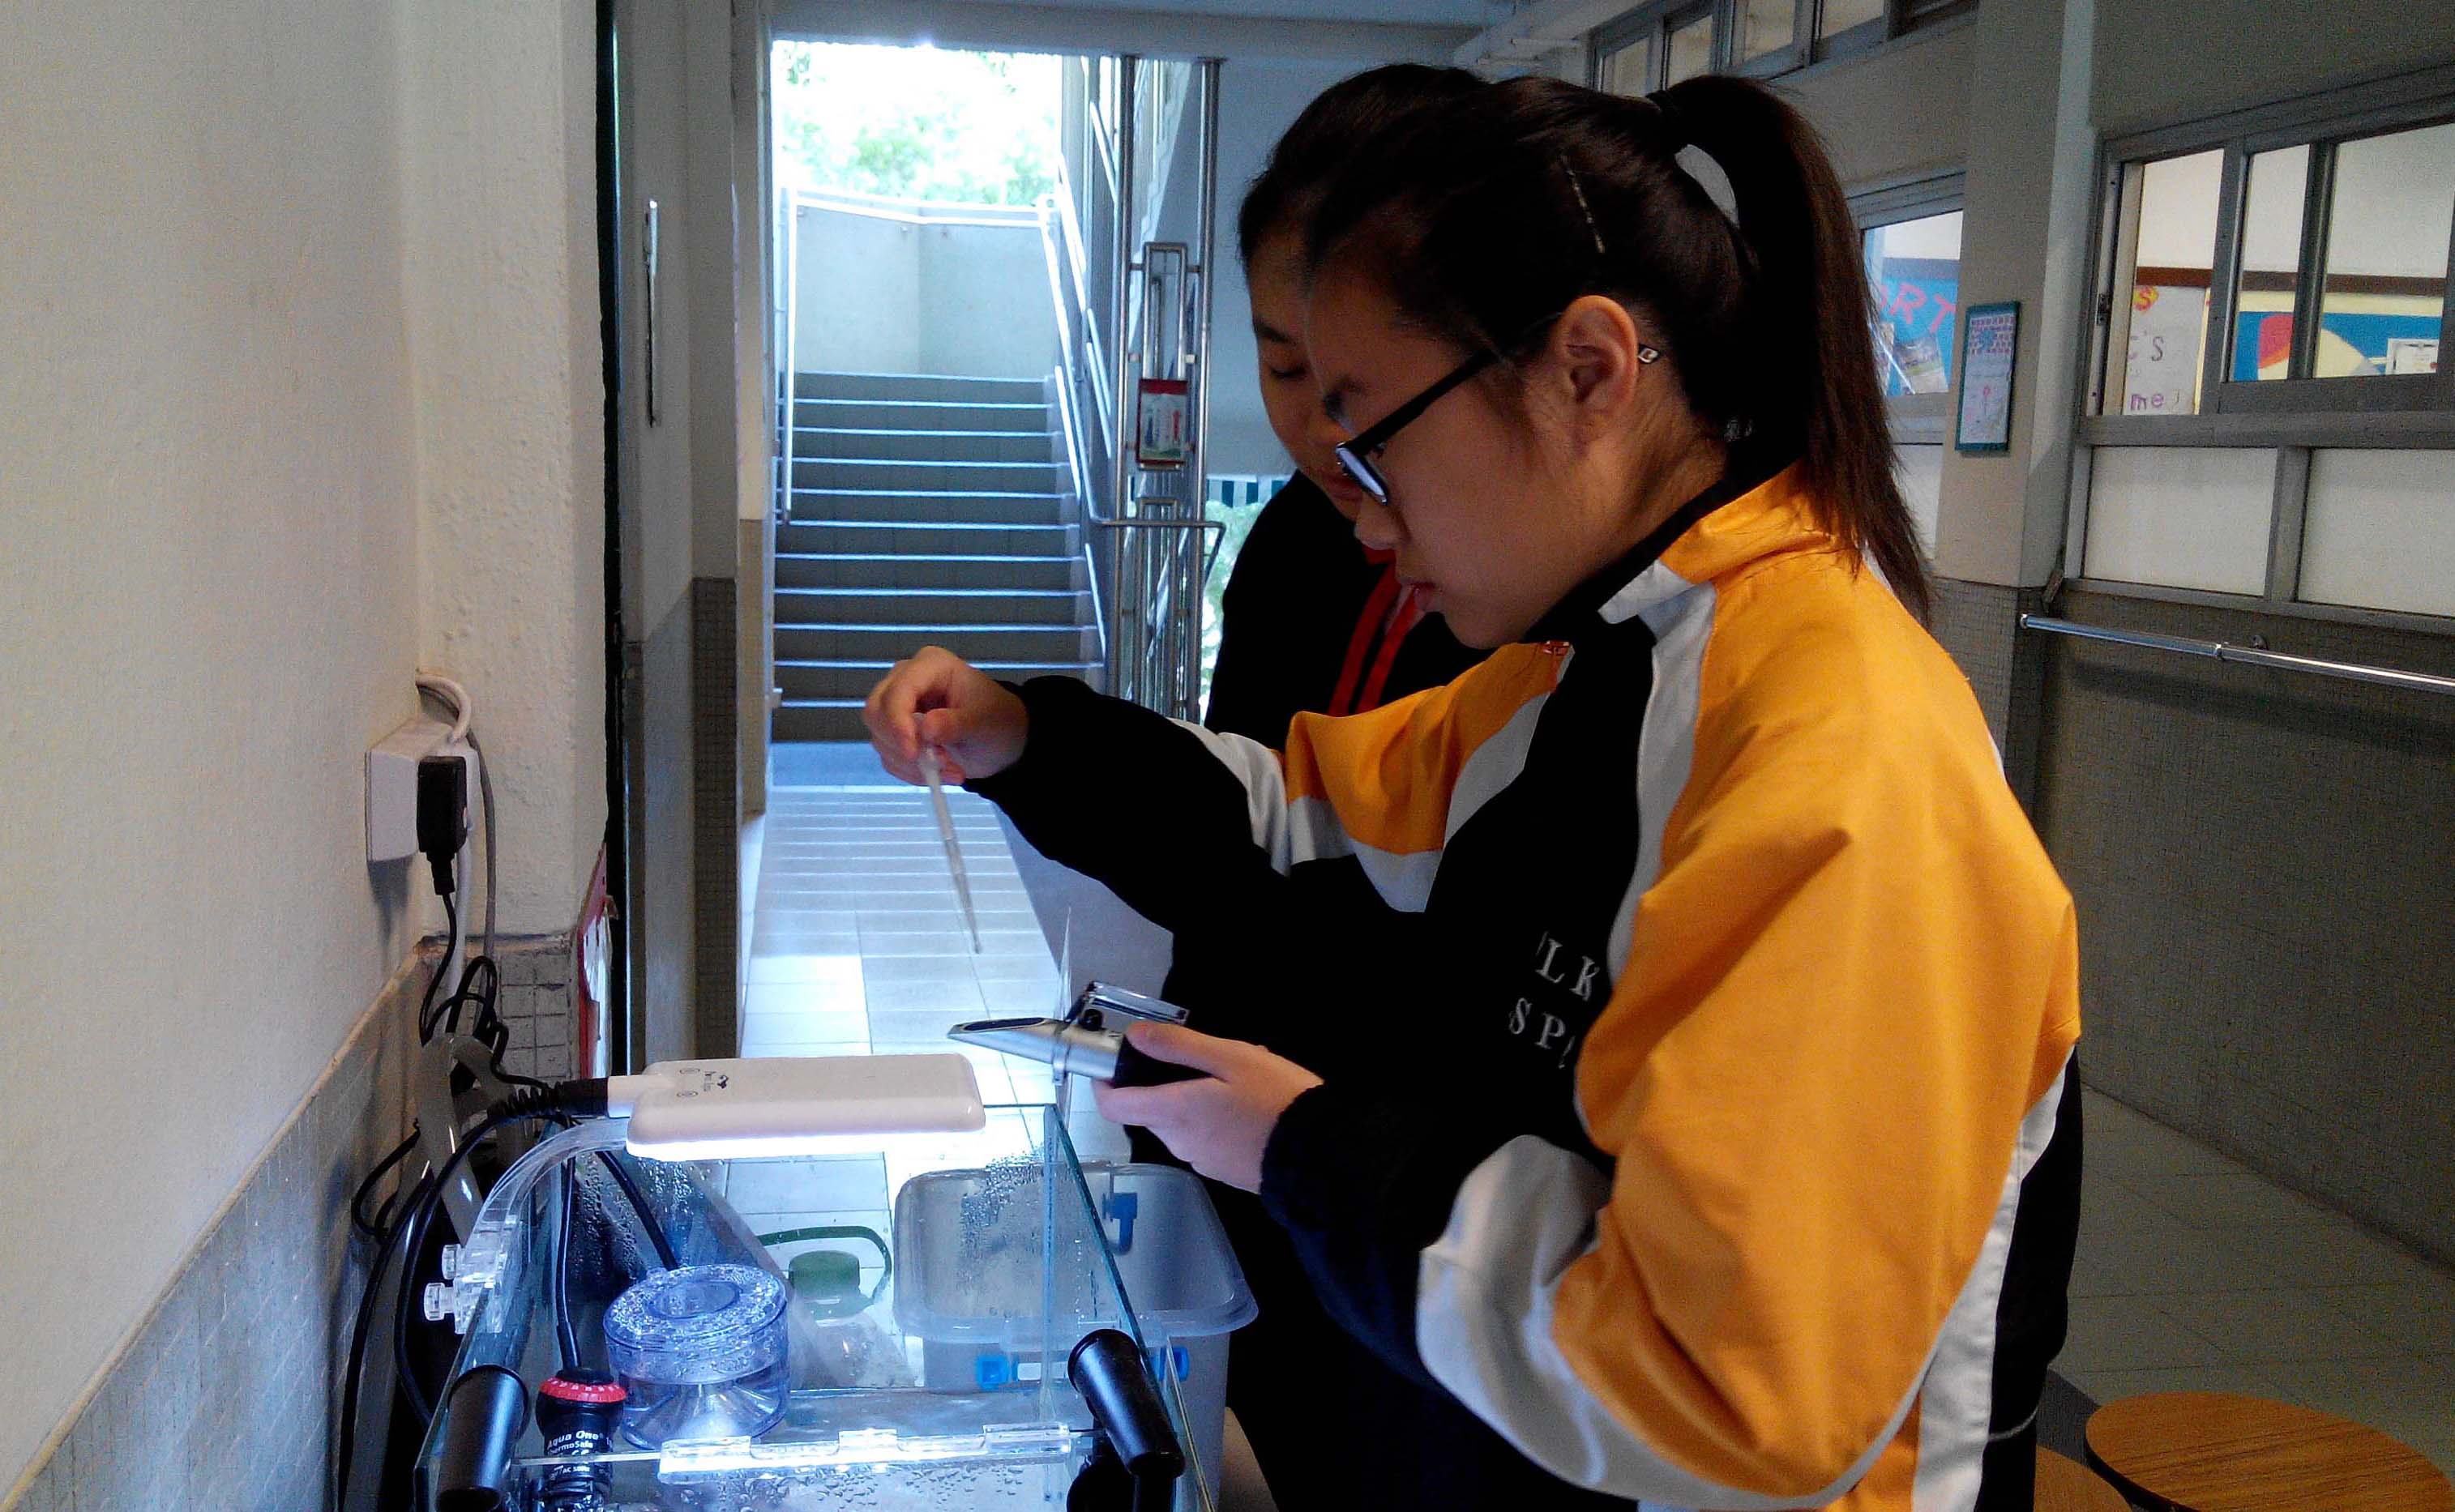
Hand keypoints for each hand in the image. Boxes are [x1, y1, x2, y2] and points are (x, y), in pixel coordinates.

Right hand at [862, 646, 1029, 784]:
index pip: (898, 690)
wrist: (1002, 739)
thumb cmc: (997, 719)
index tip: (913, 753)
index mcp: (930, 666)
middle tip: (936, 764)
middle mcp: (906, 680)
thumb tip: (926, 729)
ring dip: (911, 764)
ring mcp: (897, 706)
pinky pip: (887, 755)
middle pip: (876, 711)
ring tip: (950, 770)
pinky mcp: (896, 731)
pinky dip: (910, 772)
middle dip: (901, 744)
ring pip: (879, 737)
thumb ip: (957, 724)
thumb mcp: (985, 721)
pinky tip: (938, 773)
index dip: (898, 722)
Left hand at [1091, 1023, 1323, 1192]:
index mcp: (1173, 1112)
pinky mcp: (1222, 1170)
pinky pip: (1203, 1137)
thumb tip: (1135, 1037)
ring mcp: (1200, 1159)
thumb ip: (1179, 1046)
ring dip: (1194, 1098)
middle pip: (1150, 1109)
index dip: (1103, 1082)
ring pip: (1179, 1122)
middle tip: (1208, 1058)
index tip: (1113, 1062)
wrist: (1319, 1155)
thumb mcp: (1231, 1057)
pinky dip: (1212, 1118)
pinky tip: (1249, 1105)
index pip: (1113, 1105)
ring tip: (1239, 1078)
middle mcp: (1178, 1141)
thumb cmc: (1274, 1098)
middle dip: (1167, 1081)